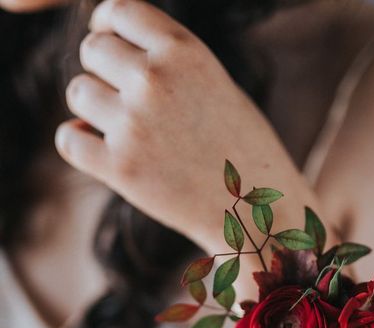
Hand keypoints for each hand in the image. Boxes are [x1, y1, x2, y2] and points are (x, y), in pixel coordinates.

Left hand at [55, 0, 312, 252]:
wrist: (257, 213)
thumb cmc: (242, 151)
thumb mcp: (216, 85)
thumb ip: (169, 63)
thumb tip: (107, 49)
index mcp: (184, 51)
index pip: (118, 11)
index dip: (106, 25)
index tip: (109, 42)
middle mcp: (155, 80)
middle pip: (92, 50)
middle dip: (102, 71)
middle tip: (123, 99)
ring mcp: (134, 124)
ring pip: (77, 93)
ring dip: (92, 109)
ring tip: (123, 131)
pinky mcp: (120, 168)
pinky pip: (69, 139)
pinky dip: (79, 143)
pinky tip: (102, 152)